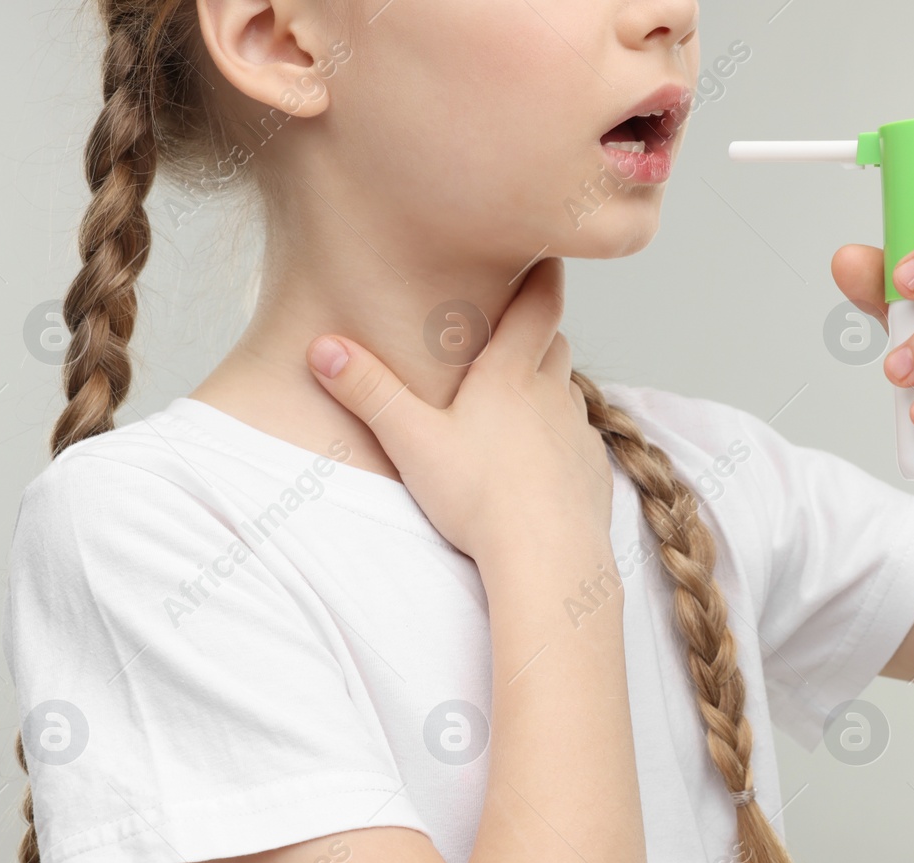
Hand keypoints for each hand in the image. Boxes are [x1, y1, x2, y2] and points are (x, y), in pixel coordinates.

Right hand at [305, 258, 612, 567]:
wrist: (548, 557)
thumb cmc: (479, 498)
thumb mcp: (411, 441)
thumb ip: (367, 391)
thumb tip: (322, 346)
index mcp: (510, 376)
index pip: (538, 306)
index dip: (543, 276)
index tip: (547, 254)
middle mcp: (552, 396)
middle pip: (555, 345)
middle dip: (540, 330)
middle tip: (521, 322)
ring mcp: (577, 434)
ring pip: (569, 392)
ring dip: (550, 385)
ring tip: (522, 393)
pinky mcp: (591, 473)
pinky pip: (580, 442)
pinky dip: (563, 437)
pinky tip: (542, 458)